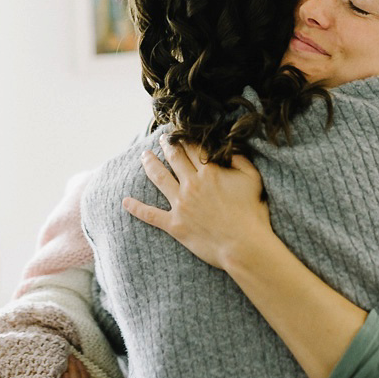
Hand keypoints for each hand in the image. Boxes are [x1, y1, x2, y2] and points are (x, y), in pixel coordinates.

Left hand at [123, 135, 270, 269]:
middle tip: (161, 139)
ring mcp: (180, 204)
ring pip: (159, 178)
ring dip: (150, 165)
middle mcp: (192, 184)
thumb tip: (230, 150)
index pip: (194, 149)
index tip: (180, 132)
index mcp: (210, 172)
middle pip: (175, 159)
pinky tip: (125, 201)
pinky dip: (136, 208)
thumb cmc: (252, 213)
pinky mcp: (174, 224)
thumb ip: (241, 161)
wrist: (243, 245)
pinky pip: (150, 214)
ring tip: (144, 156)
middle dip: (167, 146)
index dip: (186, 139)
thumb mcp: (253, 179)